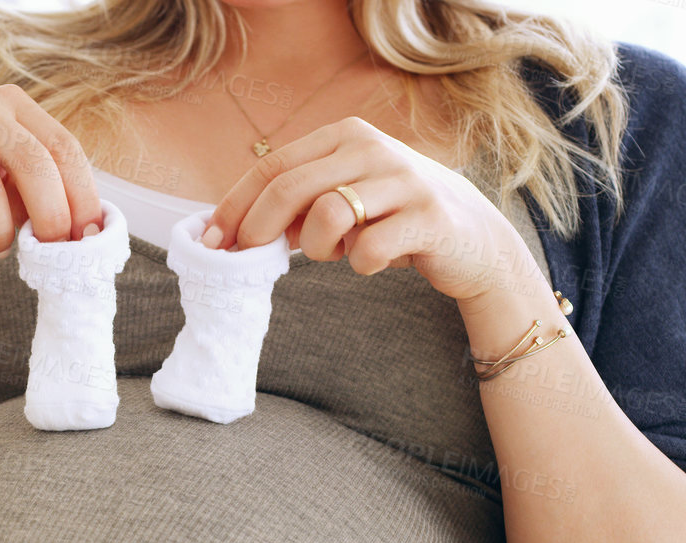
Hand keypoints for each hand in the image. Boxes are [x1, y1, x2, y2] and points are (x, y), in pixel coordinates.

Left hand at [201, 117, 542, 304]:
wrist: (474, 238)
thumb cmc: (393, 220)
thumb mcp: (344, 199)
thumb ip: (297, 205)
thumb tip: (232, 232)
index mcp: (346, 135)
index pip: (273, 166)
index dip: (235, 206)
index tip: (211, 241)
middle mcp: (373, 148)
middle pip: (290, 189)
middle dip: (258, 230)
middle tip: (248, 260)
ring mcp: (404, 179)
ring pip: (327, 217)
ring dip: (321, 249)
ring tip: (340, 252)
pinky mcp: (429, 217)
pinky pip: (368, 250)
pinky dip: (362, 264)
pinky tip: (376, 261)